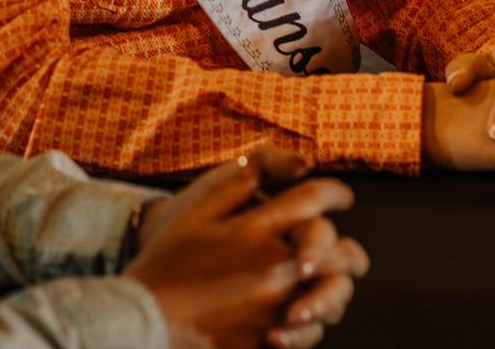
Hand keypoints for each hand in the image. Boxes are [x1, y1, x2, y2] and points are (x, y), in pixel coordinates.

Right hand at [127, 146, 366, 348]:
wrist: (146, 316)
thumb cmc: (170, 259)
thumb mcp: (202, 209)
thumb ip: (245, 180)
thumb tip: (294, 163)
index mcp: (258, 231)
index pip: (315, 201)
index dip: (336, 193)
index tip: (344, 197)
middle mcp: (275, 269)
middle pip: (341, 254)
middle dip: (348, 248)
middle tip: (344, 247)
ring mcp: (276, 310)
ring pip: (335, 298)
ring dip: (335, 288)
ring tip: (324, 283)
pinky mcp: (268, 341)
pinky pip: (311, 334)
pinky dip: (313, 324)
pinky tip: (301, 314)